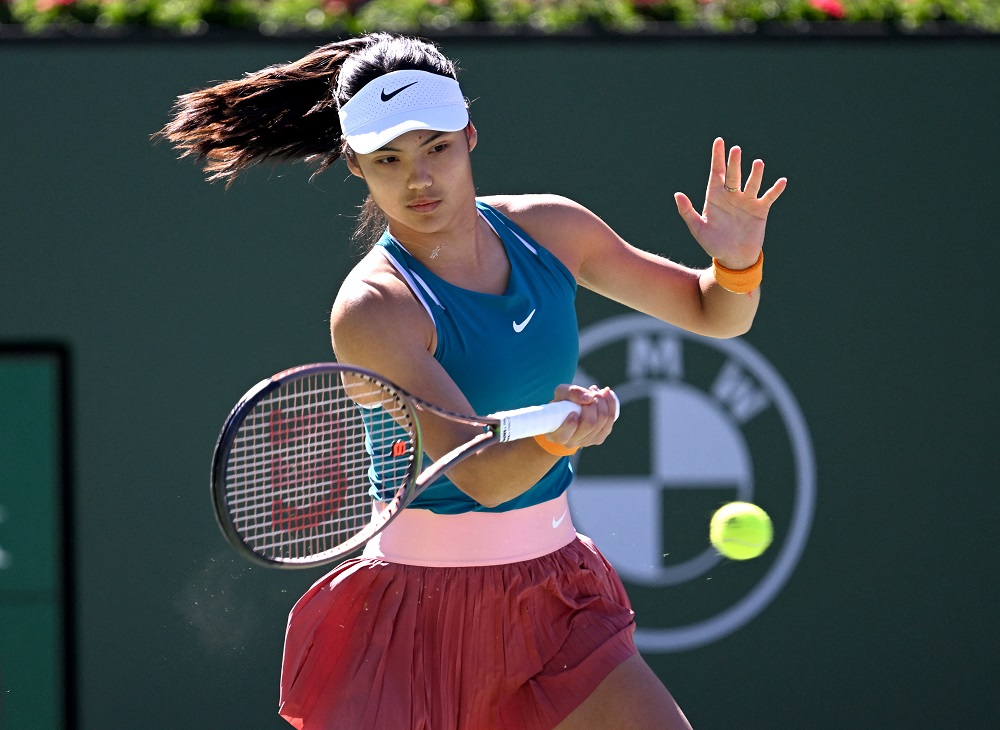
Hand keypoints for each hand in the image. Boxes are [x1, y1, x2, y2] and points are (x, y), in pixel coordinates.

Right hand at [546, 384, 616, 449]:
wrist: (569, 410)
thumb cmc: (562, 402)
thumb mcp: (561, 392)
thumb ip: (572, 392)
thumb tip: (589, 398)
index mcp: (557, 435)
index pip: (564, 435)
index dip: (570, 424)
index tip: (573, 412)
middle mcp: (571, 442)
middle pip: (589, 425)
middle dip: (594, 404)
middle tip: (592, 392)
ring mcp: (586, 442)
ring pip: (602, 423)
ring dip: (603, 403)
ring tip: (597, 391)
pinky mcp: (599, 438)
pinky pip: (610, 423)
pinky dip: (611, 406)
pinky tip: (606, 394)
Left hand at [674, 137, 786, 269]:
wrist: (733, 259)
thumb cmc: (713, 244)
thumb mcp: (698, 229)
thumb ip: (687, 212)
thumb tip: (677, 194)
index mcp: (715, 197)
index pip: (717, 173)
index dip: (717, 157)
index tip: (719, 141)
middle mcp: (732, 196)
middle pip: (734, 175)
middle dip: (735, 162)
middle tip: (736, 150)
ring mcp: (746, 201)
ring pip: (751, 183)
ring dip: (755, 174)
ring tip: (758, 163)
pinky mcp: (760, 210)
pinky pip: (768, 197)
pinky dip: (775, 189)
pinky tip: (781, 181)